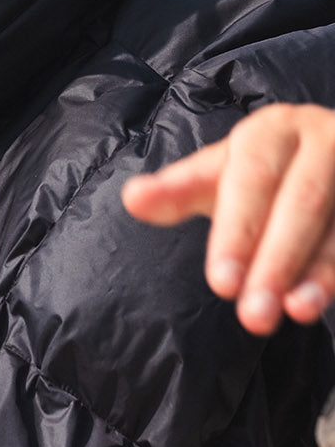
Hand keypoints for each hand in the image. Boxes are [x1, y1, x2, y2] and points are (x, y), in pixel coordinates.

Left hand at [121, 103, 334, 335]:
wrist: (329, 157)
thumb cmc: (264, 171)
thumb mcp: (220, 176)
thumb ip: (178, 191)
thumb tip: (132, 198)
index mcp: (273, 130)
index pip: (252, 180)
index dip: (237, 233)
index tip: (221, 284)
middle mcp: (322, 141)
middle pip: (302, 203)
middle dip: (276, 261)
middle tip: (254, 315)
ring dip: (319, 275)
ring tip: (296, 313)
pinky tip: (317, 304)